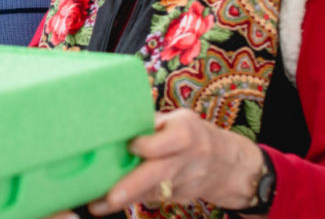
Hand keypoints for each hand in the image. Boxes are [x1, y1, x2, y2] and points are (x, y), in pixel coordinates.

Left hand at [86, 109, 264, 214]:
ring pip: (152, 192)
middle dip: (132, 186)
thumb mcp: (179, 119)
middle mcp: (186, 159)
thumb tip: (117, 118)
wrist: (226, 163)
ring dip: (125, 198)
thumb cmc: (191, 134)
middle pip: (158, 174)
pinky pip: (153, 198)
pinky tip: (109, 202)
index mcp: (185, 133)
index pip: (165, 143)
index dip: (145, 146)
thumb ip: (152, 122)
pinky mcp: (179, 197)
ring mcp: (184, 182)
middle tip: (109, 198)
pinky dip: (133, 199)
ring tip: (97, 205)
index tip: (128, 145)